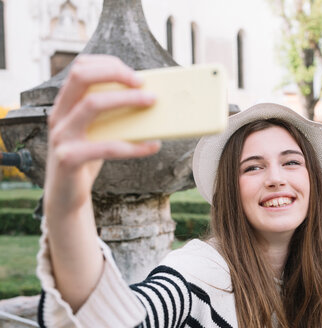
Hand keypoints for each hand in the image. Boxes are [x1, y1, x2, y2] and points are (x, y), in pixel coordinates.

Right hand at [42, 55, 161, 310]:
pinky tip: (153, 146)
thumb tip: (149, 99)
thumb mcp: (96, 132)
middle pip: (81, 76)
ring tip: (152, 103)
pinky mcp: (69, 159)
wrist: (67, 197)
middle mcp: (59, 115)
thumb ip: (110, 115)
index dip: (108, 65)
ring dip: (127, 100)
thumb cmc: (87, 159)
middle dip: (115, 73)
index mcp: (65, 104)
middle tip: (143, 84)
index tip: (135, 74)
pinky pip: (106, 147)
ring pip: (92, 104)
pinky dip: (134, 146)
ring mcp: (61, 136)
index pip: (80, 68)